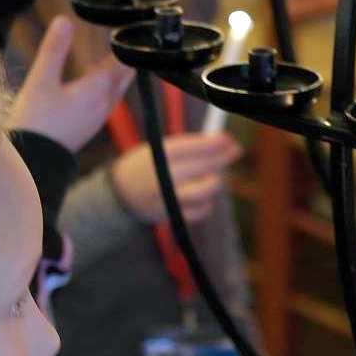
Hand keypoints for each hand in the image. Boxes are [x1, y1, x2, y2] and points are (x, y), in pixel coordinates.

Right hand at [7, 16, 134, 151]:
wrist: (32, 162)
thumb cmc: (36, 121)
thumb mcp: (41, 80)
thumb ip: (54, 49)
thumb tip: (63, 20)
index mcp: (97, 89)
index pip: (123, 62)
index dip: (125, 44)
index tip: (126, 27)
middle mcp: (105, 103)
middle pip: (124, 76)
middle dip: (124, 58)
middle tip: (122, 39)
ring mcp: (99, 117)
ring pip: (116, 89)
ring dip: (115, 73)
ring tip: (109, 56)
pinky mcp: (90, 126)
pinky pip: (106, 100)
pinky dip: (106, 87)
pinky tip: (92, 83)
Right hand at [111, 132, 241, 225]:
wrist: (121, 193)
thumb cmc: (148, 165)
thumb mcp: (160, 148)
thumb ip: (190, 146)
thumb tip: (224, 143)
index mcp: (161, 156)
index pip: (196, 147)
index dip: (217, 143)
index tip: (230, 139)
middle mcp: (165, 177)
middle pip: (206, 167)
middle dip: (223, 157)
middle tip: (234, 150)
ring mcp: (169, 198)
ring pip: (207, 190)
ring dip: (215, 180)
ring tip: (212, 174)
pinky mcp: (173, 216)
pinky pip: (202, 210)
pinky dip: (206, 201)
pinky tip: (202, 194)